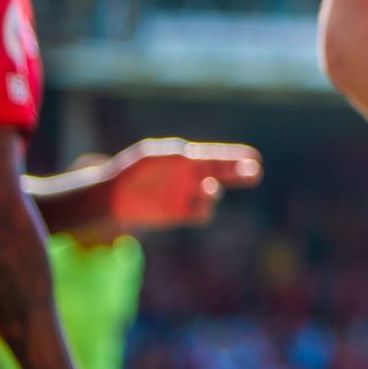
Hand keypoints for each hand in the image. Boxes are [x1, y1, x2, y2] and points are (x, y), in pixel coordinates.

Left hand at [107, 139, 262, 230]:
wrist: (112, 197)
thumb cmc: (130, 170)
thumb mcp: (149, 155)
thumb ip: (171, 154)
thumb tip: (191, 155)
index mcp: (187, 159)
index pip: (217, 156)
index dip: (235, 156)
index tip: (253, 157)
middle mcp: (192, 177)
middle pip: (223, 175)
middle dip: (239, 173)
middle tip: (255, 172)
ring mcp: (188, 195)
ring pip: (213, 195)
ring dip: (213, 193)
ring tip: (207, 189)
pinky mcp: (181, 214)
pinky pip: (202, 213)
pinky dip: (204, 208)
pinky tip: (198, 203)